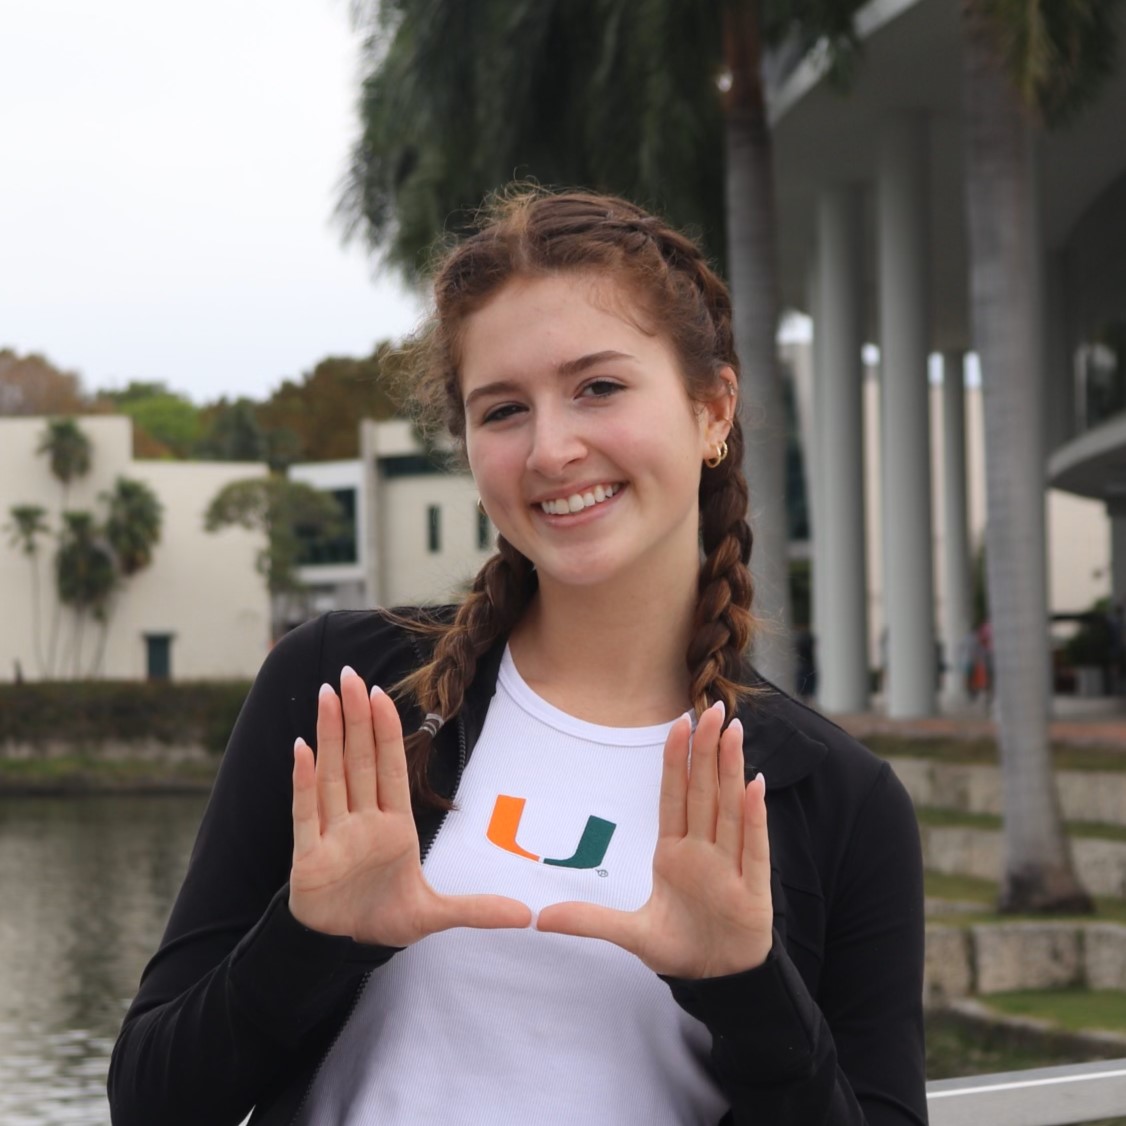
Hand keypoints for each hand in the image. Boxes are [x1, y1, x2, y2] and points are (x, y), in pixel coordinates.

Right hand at [289, 666, 531, 946]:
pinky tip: (301, 749)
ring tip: (326, 696)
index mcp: (393, 825)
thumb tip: (527, 915)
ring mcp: (334, 835)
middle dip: (355, 718)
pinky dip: (303, 782)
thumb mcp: (435, 914)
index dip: (386, 731)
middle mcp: (362, 821)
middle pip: (359, 760)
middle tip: (350, 676)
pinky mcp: (309, 856)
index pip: (390, 768)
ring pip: (332, 775)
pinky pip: (306, 812)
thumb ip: (477, 909)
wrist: (343, 947)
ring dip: (328, 736)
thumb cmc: (385, 916)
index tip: (381, 694)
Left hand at [536, 701, 772, 978]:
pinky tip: (754, 785)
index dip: (676, 760)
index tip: (678, 722)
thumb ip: (590, 920)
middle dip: (706, 750)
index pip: (675, 796)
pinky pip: (754, 846)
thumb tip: (540, 918)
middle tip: (710, 708)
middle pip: (704, 791)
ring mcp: (729, 866)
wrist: (717, 980)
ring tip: (732, 731)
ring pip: (730, 808)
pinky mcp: (753, 889)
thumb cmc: (679, 946)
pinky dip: (755, 816)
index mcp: (675, 852)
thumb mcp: (630, 934)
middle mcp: (704, 850)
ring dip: (731, 770)